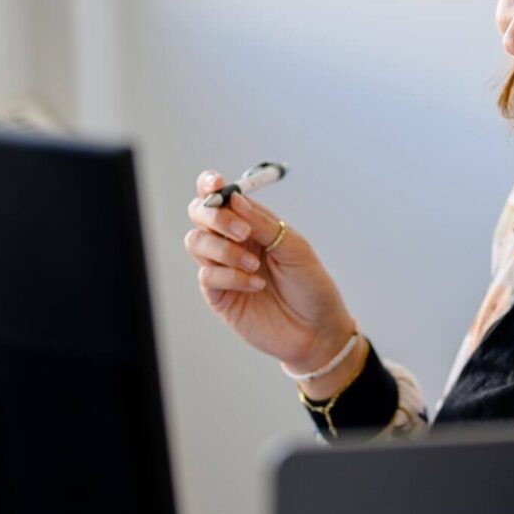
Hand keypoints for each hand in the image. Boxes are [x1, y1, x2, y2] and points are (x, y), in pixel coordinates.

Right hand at [184, 171, 356, 388]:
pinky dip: (230, 276)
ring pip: (196, 243)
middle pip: (199, 215)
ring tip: (255, 264)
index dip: (210, 186)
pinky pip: (207, 276)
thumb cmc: (310, 285)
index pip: (220, 198)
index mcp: (252, 224)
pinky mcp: (219, 296)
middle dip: (214, 217)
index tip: (215, 184)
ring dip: (224, 250)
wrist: (317, 329)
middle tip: (242, 231)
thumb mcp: (294, 247)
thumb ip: (263, 224)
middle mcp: (232, 243)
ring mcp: (223, 269)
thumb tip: (234, 198)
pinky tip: (255, 284)